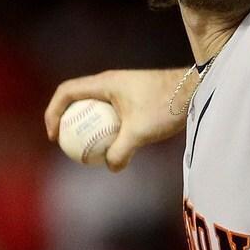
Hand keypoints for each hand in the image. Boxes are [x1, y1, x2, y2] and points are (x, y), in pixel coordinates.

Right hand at [43, 68, 191, 171]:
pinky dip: (105, 128)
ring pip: (94, 108)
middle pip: (76, 100)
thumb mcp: (141, 132)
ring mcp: (121, 89)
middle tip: (66, 146)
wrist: (195, 90)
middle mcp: (109, 82)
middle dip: (67, 122)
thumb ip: (121, 151)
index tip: (54, 136)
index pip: (66, 92)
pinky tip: (113, 148)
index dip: (53, 113)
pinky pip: (110, 114)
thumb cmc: (167, 105)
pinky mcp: (133, 98)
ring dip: (87, 127)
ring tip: (87, 150)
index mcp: (104, 83)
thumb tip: (110, 166)